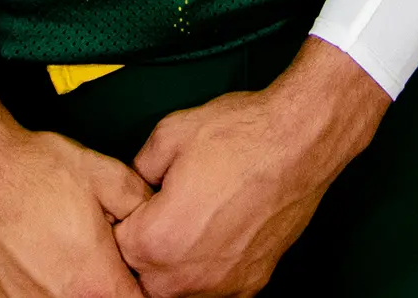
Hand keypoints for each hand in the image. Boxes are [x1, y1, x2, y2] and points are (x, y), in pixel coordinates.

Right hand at [0, 118, 152, 297]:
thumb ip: (140, 206)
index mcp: (92, 282)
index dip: (136, 285)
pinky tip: (28, 260)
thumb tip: (155, 220)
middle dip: (99, 285)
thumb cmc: (28, 172)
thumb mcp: (104, 175)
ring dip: (64, 288)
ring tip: (56, 255)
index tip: (128, 270)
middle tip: (91, 255)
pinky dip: (30, 288)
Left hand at [116, 38, 388, 297]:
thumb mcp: (168, 134)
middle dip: (147, 247)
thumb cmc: (244, 136)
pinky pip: (215, 289)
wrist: (300, 141)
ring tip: (195, 223)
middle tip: (166, 213)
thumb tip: (134, 183)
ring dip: (176, 264)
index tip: (141, 204)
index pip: (117, 246)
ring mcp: (222, 283)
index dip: (127, 218)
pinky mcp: (251, 282)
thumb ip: (137, 169)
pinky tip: (219, 236)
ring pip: (177, 289)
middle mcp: (187, 273)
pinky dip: (209, 269)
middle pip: (143, 276)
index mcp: (158, 239)